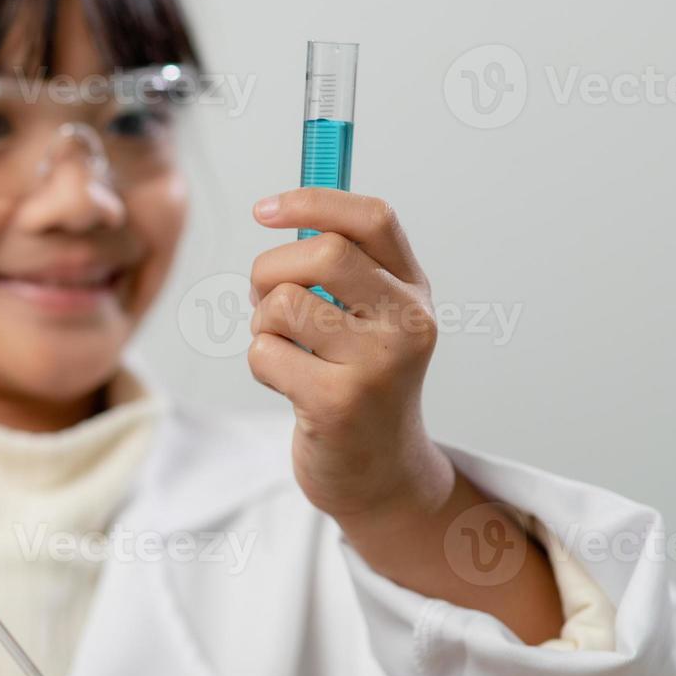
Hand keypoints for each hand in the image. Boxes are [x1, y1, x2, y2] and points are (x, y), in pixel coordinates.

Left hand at [247, 189, 563, 642]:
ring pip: (282, 304)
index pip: (372, 218)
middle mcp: (407, 322)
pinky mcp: (338, 403)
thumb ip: (338, 267)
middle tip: (265, 299)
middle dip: (270, 270)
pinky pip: (265, 353)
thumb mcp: (367, 318)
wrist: (380, 474)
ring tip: (285, 348)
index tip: (263, 209)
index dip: (312, 201)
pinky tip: (290, 385)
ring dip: (262, 324)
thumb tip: (282, 211)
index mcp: (413, 289)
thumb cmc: (358, 382)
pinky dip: (261, 364)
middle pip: (321, 253)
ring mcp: (377, 365)